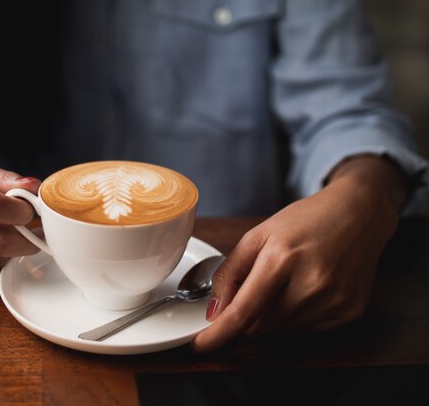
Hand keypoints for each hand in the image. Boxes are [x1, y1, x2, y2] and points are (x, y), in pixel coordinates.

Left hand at [193, 156, 405, 351]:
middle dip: (249, 314)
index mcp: (282, 259)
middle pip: (259, 327)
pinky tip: (308, 288)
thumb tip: (215, 311)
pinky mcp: (349, 314)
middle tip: (261, 285)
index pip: (244, 311)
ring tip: (289, 281)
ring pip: (280, 332)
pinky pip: (306, 331)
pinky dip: (297, 317)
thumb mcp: (258, 235)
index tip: (201, 345)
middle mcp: (311, 285)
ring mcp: (334, 302)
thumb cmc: (305, 221)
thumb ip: (230, 273)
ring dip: (273, 315)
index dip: (219, 334)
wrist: (358, 214)